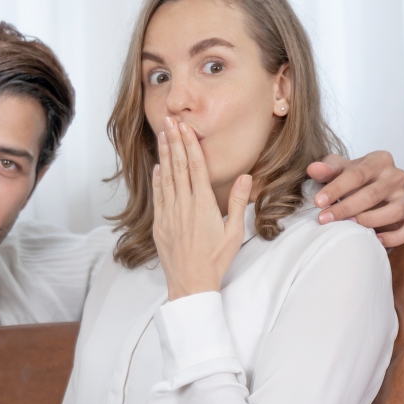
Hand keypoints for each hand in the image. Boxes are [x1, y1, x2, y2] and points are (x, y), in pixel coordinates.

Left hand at [153, 117, 251, 299]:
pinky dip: (157, 179)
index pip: (196, 167)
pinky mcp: (159, 224)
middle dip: (174, 141)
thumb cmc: (215, 260)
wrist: (190, 283)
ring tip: (162, 134)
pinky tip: (158, 166)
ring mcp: (169, 214)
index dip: (190, 144)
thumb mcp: (234, 232)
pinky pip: (158, 196)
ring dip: (164, 154)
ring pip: (166, 177)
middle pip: (178, 166)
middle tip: (169, 120)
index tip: (186, 127)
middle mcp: (184, 205)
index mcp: (203, 205)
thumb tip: (246, 176)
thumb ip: (239, 202)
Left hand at [307, 151, 403, 247]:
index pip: (357, 174)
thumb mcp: (338, 171)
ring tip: (349, 227)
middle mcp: (398, 176)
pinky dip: (394, 237)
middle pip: (372, 194)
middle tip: (325, 219)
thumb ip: (327, 170)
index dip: (336, 189)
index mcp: (380, 160)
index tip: (318, 202)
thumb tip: (313, 169)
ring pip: (394, 211)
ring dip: (369, 221)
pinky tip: (376, 240)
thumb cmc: (352, 180)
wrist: (370, 193)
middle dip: (346, 208)